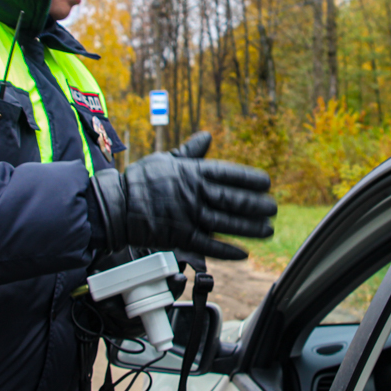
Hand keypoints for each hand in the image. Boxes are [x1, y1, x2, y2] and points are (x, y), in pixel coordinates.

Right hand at [91, 132, 275, 259]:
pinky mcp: (180, 237)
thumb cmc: (141, 180)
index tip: (266, 183)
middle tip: (273, 208)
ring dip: (249, 228)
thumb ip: (190, 151)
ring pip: (225, 223)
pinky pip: (208, 245)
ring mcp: (188, 216)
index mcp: (192, 173)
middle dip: (256, 205)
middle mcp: (194, 194)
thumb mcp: (166, 159)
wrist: (117, 205)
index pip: (228, 174)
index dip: (249, 179)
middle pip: (232, 200)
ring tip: (267, 231)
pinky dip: (226, 250)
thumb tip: (207, 136)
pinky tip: (242, 253)